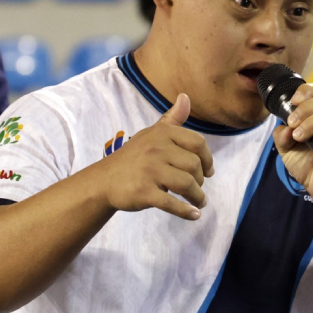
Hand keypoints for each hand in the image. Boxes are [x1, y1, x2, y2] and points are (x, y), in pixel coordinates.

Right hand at [94, 93, 214, 219]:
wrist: (103, 181)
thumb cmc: (132, 158)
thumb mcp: (150, 134)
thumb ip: (171, 119)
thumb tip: (186, 97)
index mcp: (161, 133)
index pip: (197, 143)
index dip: (208, 159)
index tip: (208, 172)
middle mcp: (156, 149)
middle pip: (194, 166)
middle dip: (201, 180)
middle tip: (197, 188)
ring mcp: (149, 171)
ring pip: (187, 184)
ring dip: (197, 197)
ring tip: (198, 202)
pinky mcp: (143, 192)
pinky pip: (172, 203)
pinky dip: (186, 211)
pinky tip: (193, 215)